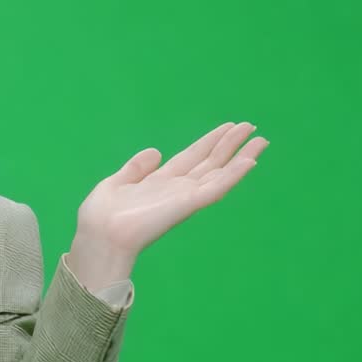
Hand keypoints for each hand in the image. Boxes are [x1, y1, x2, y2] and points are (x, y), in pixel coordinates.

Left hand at [72, 121, 269, 268]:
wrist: (100, 234)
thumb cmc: (102, 215)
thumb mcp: (116, 182)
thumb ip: (136, 167)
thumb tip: (156, 151)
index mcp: (159, 182)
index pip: (192, 157)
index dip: (209, 142)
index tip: (227, 127)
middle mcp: (176, 189)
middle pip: (210, 162)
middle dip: (230, 144)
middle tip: (251, 126)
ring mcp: (184, 197)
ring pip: (219, 173)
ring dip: (240, 156)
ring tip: (260, 140)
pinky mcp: (188, 204)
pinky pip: (215, 189)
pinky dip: (233, 175)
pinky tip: (250, 162)